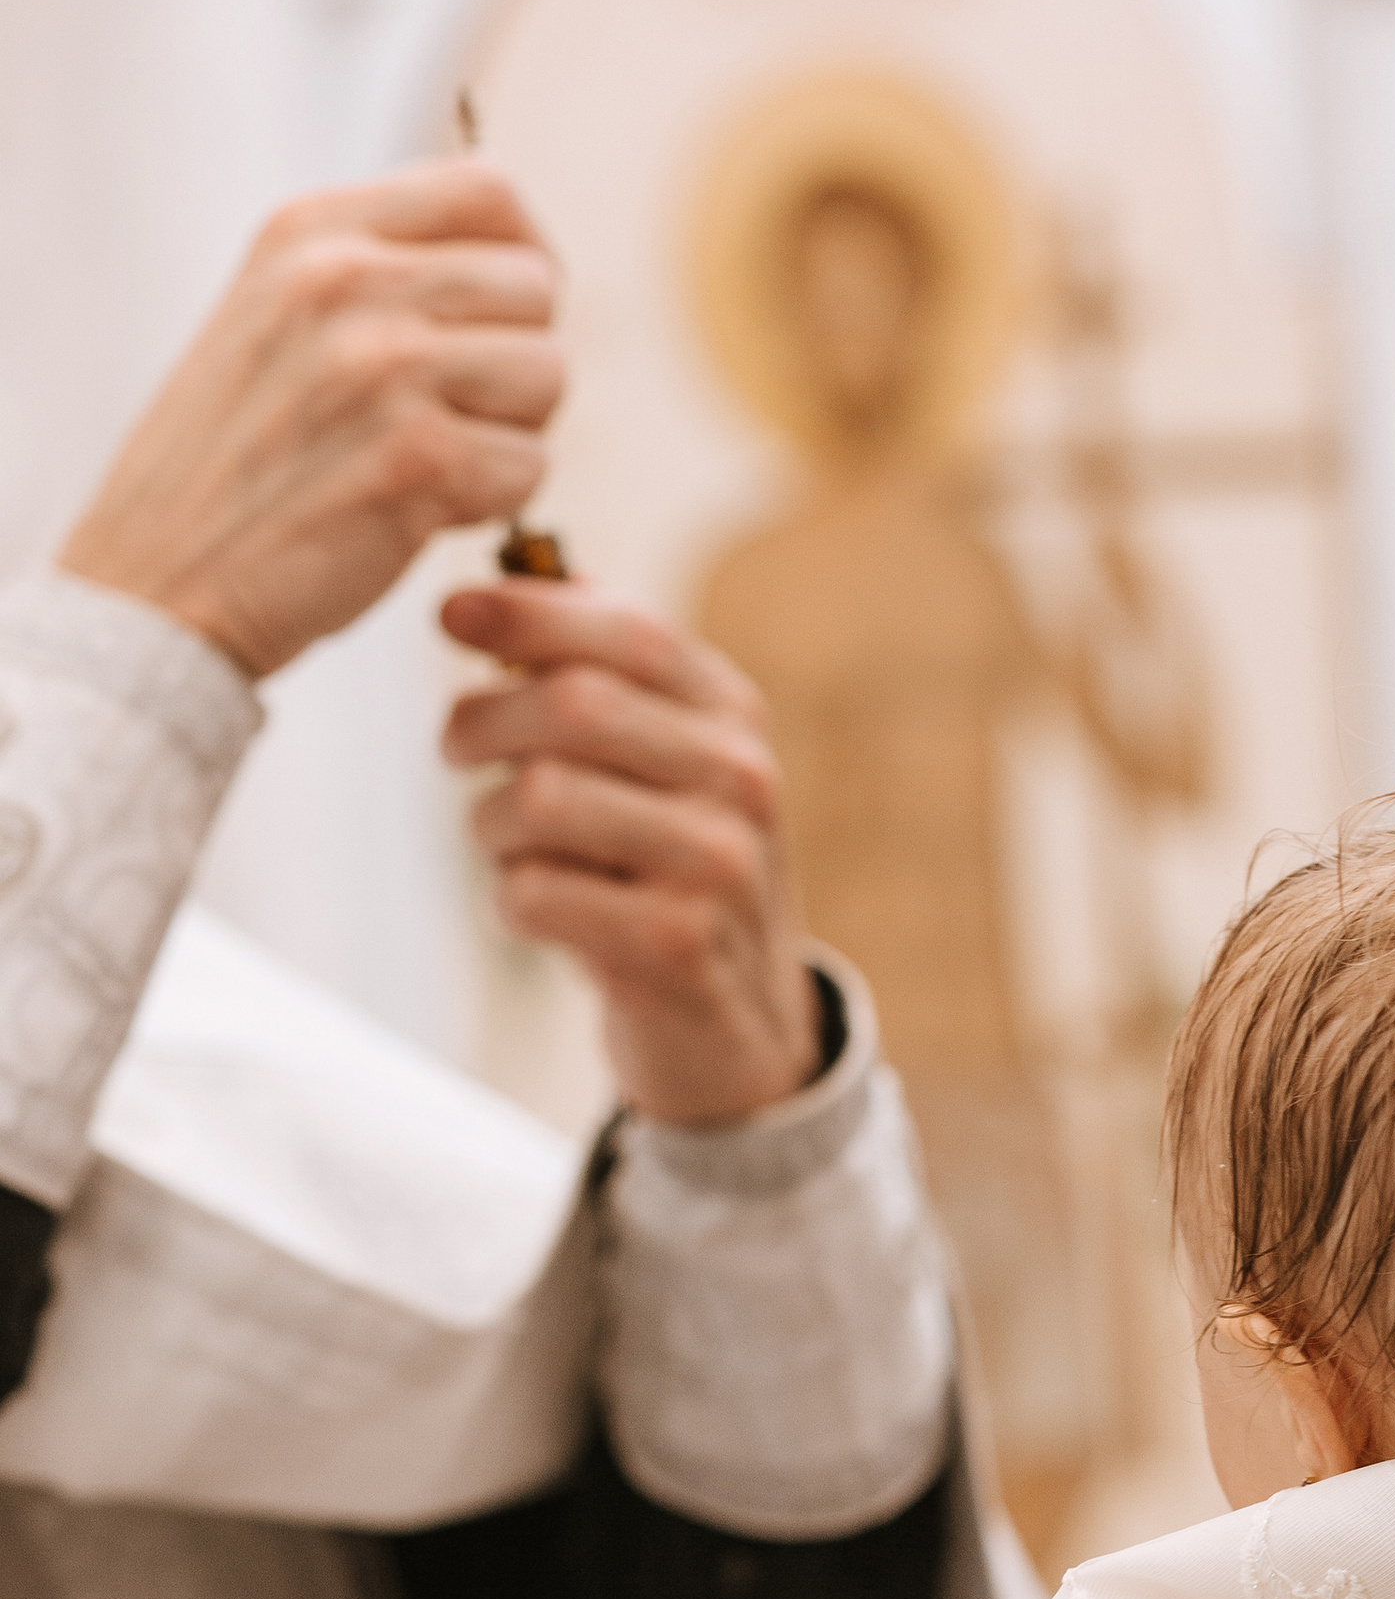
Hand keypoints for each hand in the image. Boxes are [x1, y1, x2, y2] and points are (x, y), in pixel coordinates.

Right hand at [58, 163, 562, 679]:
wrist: (157, 585)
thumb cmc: (234, 465)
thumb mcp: (276, 315)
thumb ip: (378, 270)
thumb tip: (517, 256)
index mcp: (311, 230)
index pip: (489, 192)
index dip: (525, 259)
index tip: (504, 321)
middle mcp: (346, 278)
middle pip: (534, 287)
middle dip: (517, 361)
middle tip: (451, 417)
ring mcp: (382, 364)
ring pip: (547, 374)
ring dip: (511, 434)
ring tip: (426, 462)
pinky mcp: (417, 457)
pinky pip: (531, 466)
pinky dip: (493, 504)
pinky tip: (417, 511)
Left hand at [441, 579, 821, 1126]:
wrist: (737, 1027)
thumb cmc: (671, 877)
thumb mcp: (667, 764)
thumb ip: (609, 676)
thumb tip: (520, 572)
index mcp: (732, 717)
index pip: (627, 631)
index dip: (527, 611)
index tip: (450, 612)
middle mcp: (739, 780)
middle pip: (572, 705)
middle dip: (481, 720)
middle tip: (453, 748)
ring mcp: (717, 865)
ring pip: (541, 798)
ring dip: (491, 826)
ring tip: (509, 849)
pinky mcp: (675, 945)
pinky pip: (536, 892)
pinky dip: (510, 901)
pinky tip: (540, 913)